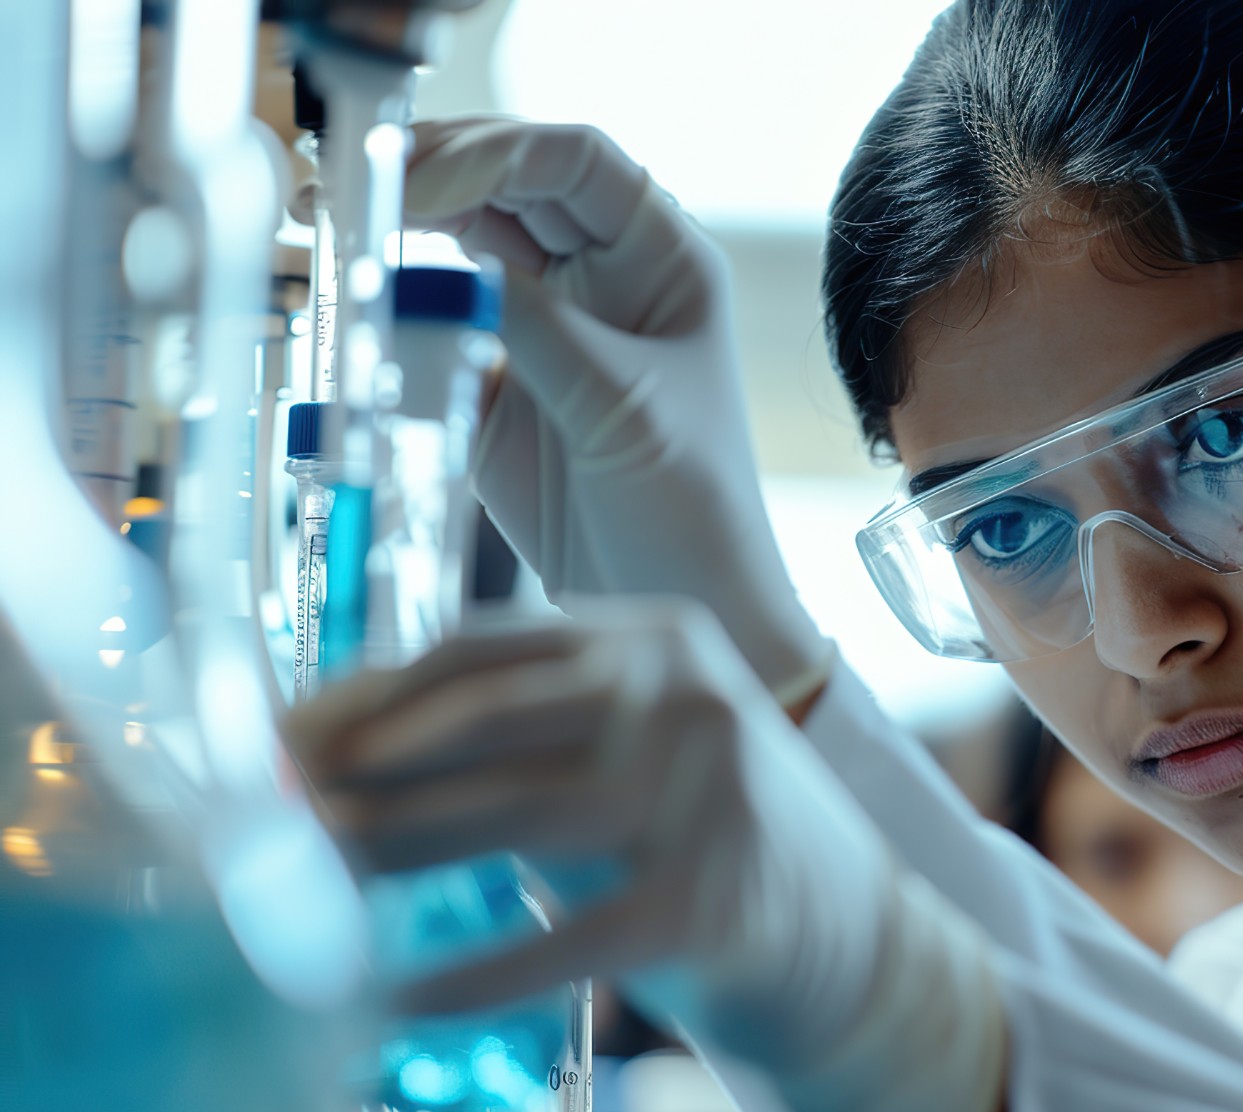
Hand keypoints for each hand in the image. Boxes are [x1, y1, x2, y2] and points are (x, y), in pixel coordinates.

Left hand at [283, 600, 1004, 1111]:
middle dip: (359, 771)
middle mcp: (686, 693)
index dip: (366, 696)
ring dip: (391, 856)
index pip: (483, 646)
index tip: (275, 744)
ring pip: (515, 815)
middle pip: (486, 719)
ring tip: (304, 892)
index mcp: (655, 635)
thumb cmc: (704, 832)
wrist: (855, 935)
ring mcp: (708, 791)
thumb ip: (512, 733)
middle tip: (266, 816)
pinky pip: (566, 939)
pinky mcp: (713, 900)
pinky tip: (398, 998)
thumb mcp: (623, 748)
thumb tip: (333, 748)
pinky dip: (472, 975)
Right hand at [403, 118, 829, 703]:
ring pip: (462, 245)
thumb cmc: (692, 508)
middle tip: (345, 181)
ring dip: (399, 228)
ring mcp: (550, 327)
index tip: (417, 181)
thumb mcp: (617, 406)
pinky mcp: (501, 384)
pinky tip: (348, 302)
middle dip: (429, 172)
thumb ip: (533, 327)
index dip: (494, 151)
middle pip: (508, 185)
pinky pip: (436, 324)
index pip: (575, 161)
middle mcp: (606, 278)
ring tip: (328, 218)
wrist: (681, 607)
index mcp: (662, 260)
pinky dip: (391, 311)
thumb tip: (441, 269)